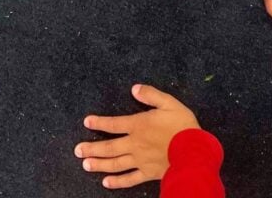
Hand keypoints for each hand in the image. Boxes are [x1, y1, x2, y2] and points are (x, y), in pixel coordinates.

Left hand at [76, 84, 199, 188]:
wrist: (194, 152)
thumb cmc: (182, 126)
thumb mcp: (169, 102)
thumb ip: (151, 95)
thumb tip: (134, 89)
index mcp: (139, 125)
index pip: (114, 124)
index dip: (99, 122)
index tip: (86, 122)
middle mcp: (135, 144)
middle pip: (109, 146)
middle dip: (92, 148)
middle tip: (77, 151)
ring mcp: (140, 160)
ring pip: (115, 163)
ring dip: (99, 164)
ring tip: (85, 165)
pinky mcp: (147, 173)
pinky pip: (129, 179)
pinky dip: (117, 182)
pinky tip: (106, 183)